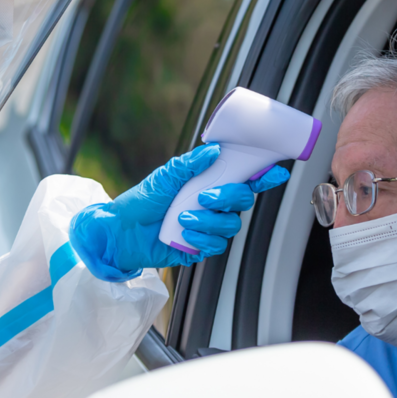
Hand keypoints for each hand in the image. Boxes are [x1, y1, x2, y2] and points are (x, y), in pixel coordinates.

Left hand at [68, 145, 291, 281]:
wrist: (122, 231)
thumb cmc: (144, 200)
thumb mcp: (165, 176)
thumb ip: (189, 164)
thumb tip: (213, 150)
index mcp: (210, 182)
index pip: (244, 178)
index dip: (263, 175)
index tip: (274, 171)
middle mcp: (214, 204)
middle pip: (243, 200)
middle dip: (228, 198)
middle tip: (204, 197)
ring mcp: (209, 226)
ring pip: (231, 225)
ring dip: (209, 221)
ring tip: (183, 218)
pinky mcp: (201, 247)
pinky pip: (217, 245)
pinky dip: (202, 239)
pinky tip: (184, 235)